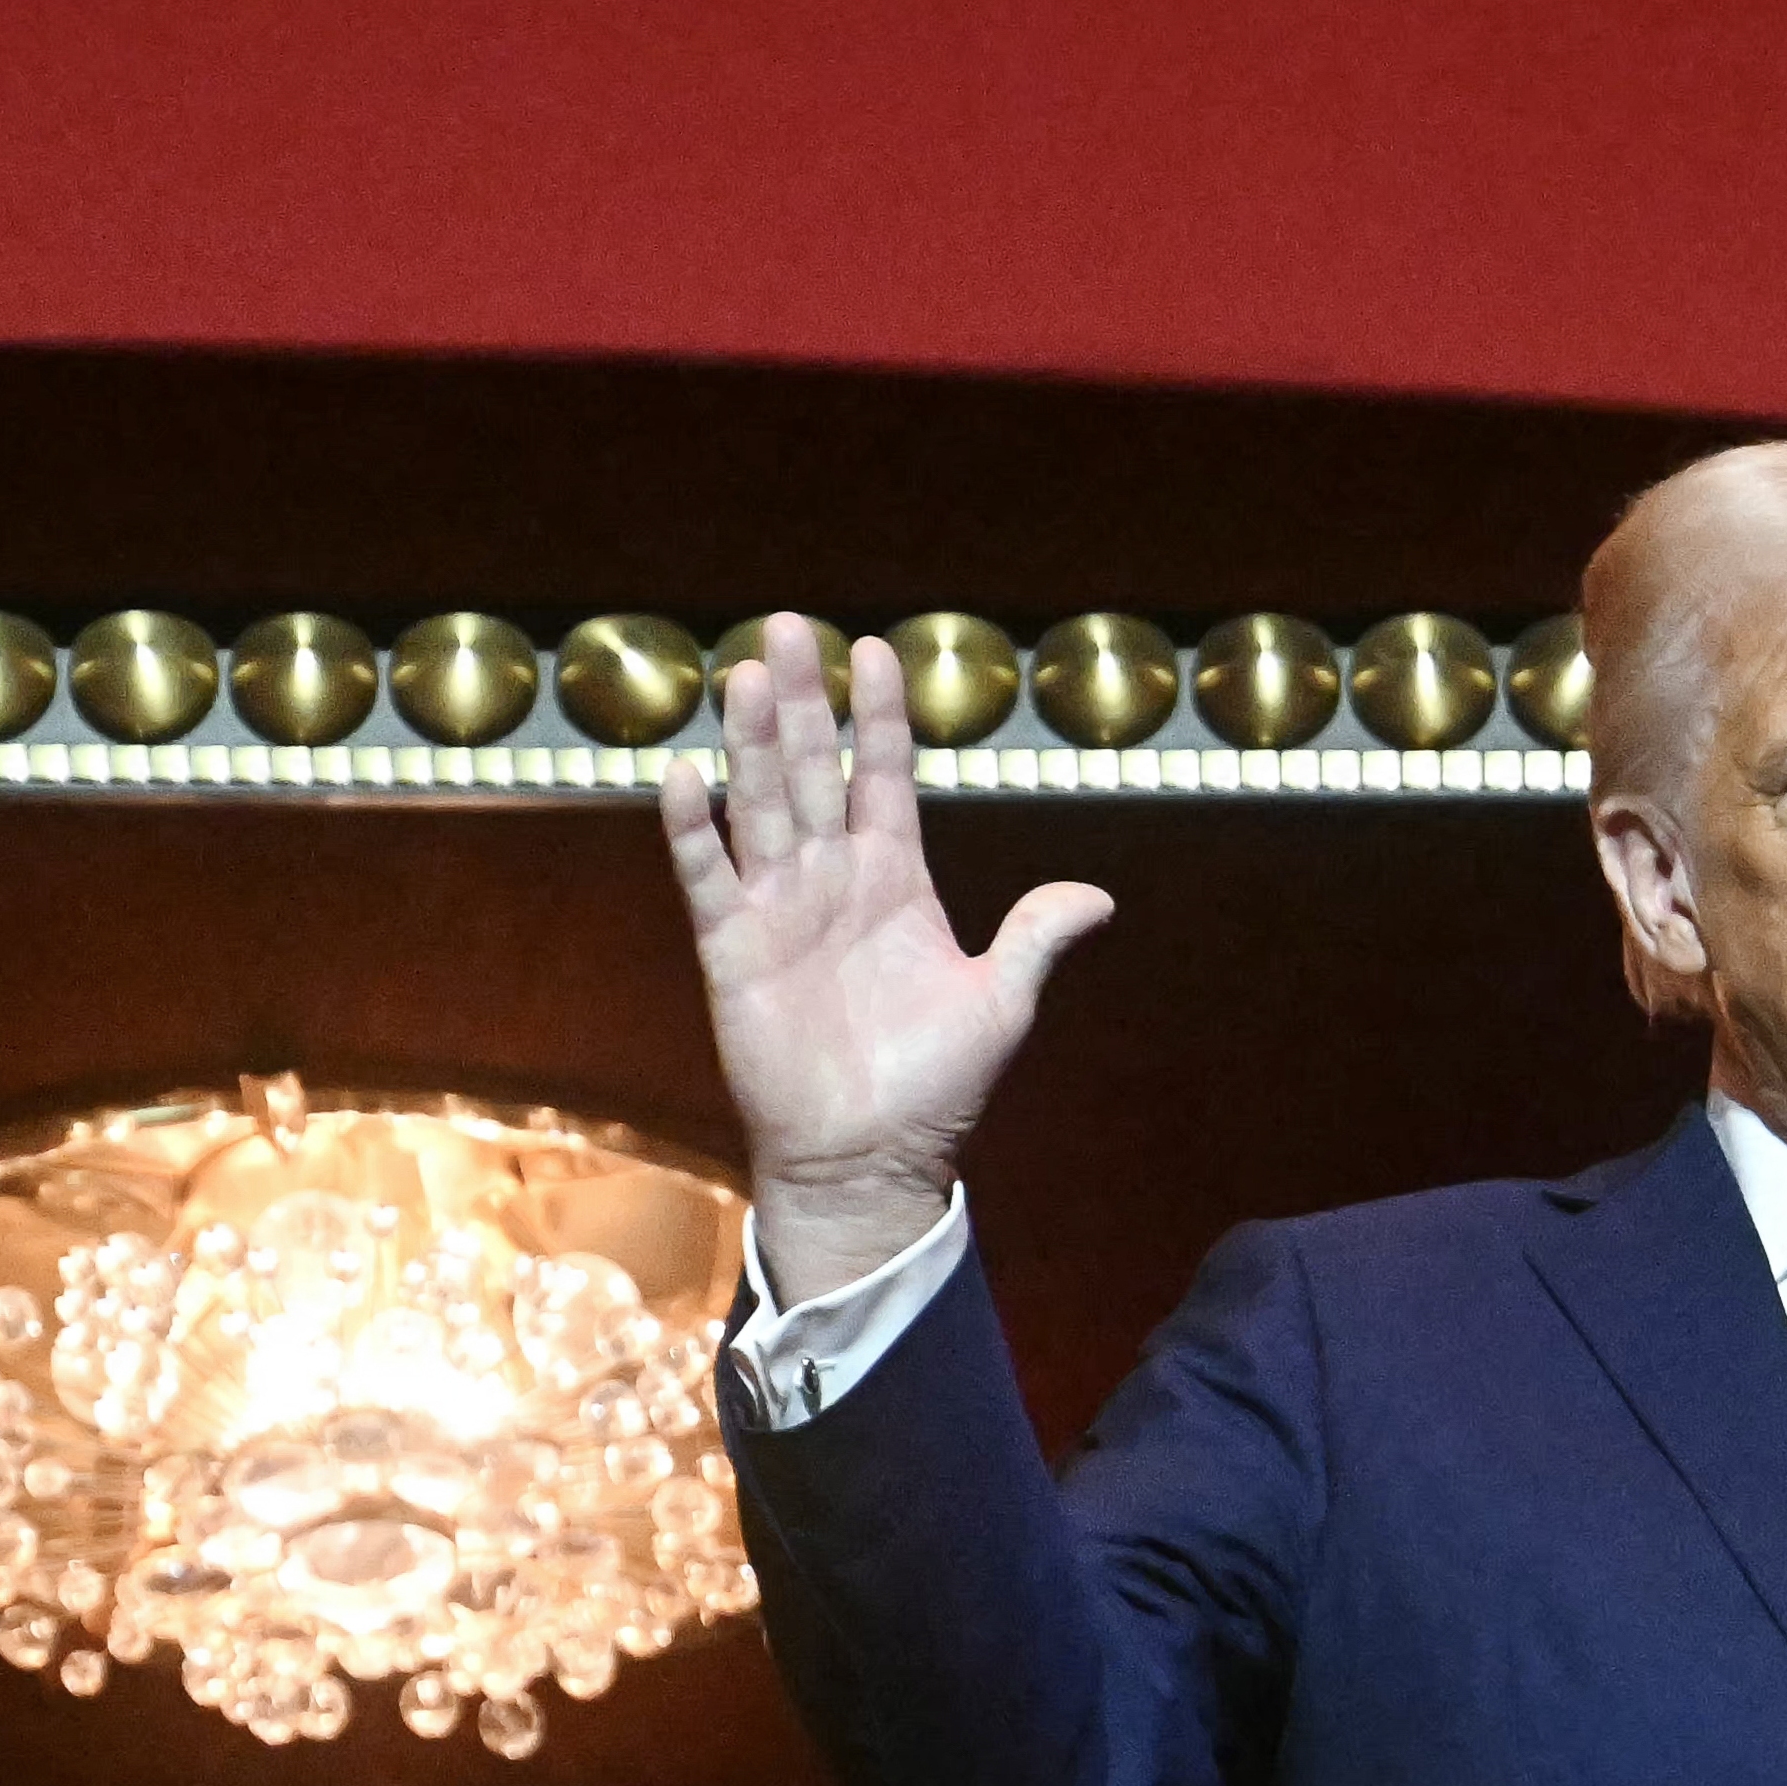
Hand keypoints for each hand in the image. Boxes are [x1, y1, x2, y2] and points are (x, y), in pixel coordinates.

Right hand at [657, 615, 1115, 1298]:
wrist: (871, 1160)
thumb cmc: (934, 1086)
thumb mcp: (1000, 1003)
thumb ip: (1036, 938)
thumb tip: (1099, 897)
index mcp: (895, 880)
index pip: (884, 777)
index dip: (880, 716)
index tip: (879, 650)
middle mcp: (831, 880)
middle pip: (814, 771)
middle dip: (807, 700)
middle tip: (789, 626)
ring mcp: (779, 910)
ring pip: (762, 806)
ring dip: (754, 743)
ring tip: (750, 677)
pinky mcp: (733, 951)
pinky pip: (709, 879)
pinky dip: (695, 829)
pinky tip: (687, 774)